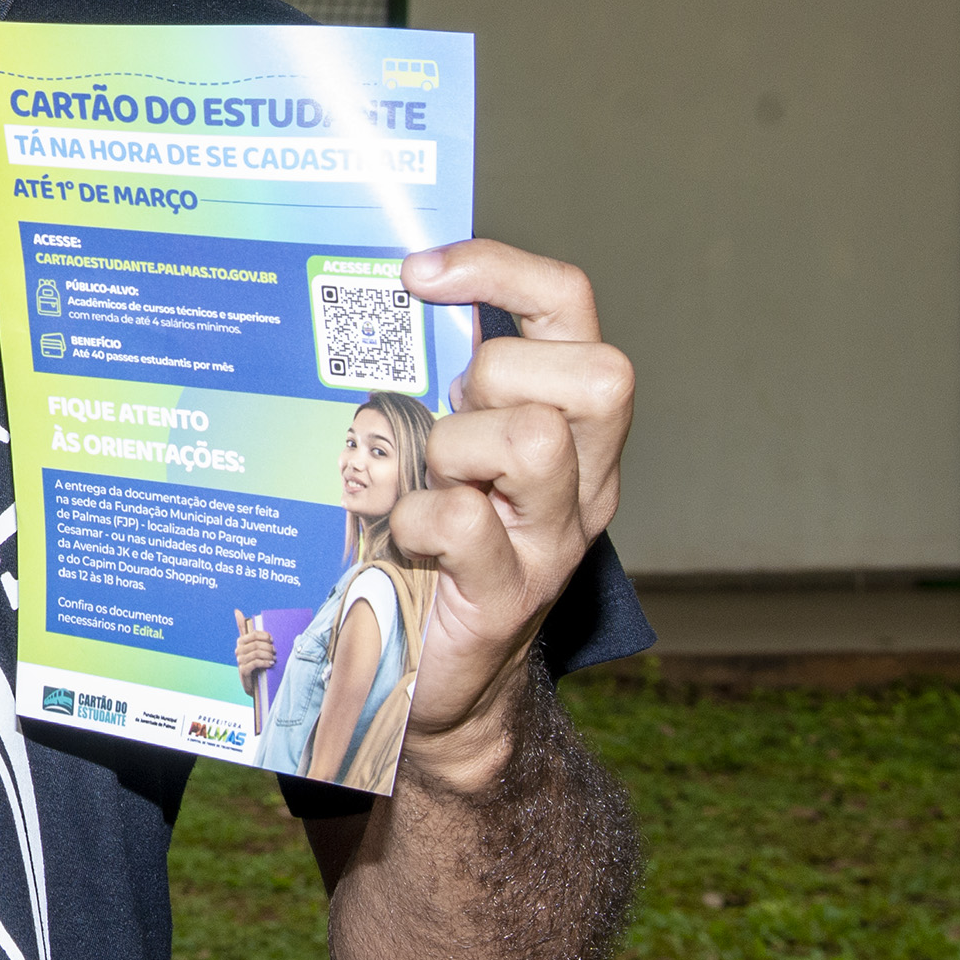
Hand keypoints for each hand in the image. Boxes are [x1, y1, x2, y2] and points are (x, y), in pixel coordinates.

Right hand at [233, 609, 276, 683]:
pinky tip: (270, 664)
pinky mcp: (243, 670)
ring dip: (268, 655)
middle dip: (268, 647)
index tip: (272, 640)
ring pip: (256, 653)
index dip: (264, 636)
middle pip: (256, 644)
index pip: (253, 634)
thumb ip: (245, 629)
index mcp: (241, 641)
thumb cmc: (256, 661)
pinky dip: (265, 662)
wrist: (255, 682)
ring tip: (274, 658)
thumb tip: (236, 611)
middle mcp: (238, 650)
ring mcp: (240, 661)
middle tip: (275, 651)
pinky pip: (255, 663)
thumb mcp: (253, 644)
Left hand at [386, 240, 632, 786]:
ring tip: (429, 482)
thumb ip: (434, 384)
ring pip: (536, 439)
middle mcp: (583, 475)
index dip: (502, 270)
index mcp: (567, 420)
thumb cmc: (427, 548)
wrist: (436, 688)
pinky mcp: (509, 596)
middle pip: (597, 371)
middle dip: (502, 375)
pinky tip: (402, 537)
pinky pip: (465, 522)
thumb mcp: (444, 450)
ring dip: (459, 448)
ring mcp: (554, 538)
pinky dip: (417, 519)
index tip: (420, 272)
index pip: (570, 306)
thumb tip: (362, 302)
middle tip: (450, 416)